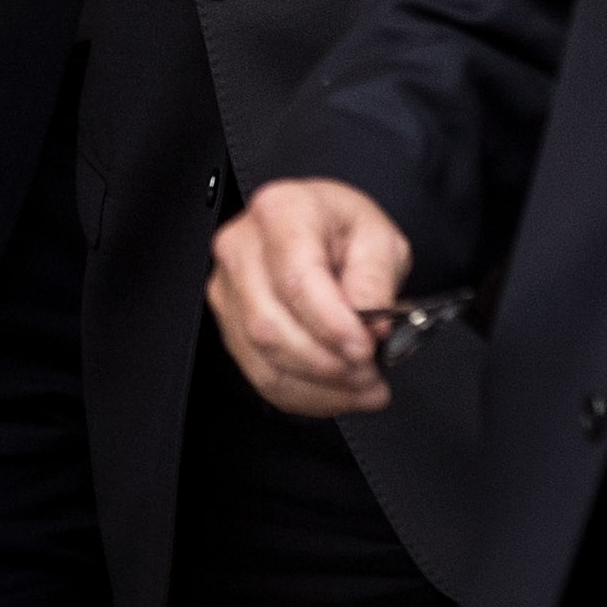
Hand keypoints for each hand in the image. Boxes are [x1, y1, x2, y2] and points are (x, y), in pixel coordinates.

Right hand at [208, 179, 413, 416]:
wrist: (320, 230)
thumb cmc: (343, 229)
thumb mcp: (379, 238)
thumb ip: (376, 279)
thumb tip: (369, 324)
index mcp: (281, 211)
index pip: (296, 280)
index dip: (331, 324)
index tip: (365, 348)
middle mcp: (241, 247)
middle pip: (270, 327)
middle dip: (326, 363)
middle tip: (369, 373)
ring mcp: (227, 289)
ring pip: (264, 359)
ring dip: (319, 386)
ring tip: (362, 386)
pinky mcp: (228, 325)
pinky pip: (261, 377)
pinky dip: (305, 395)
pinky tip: (338, 391)